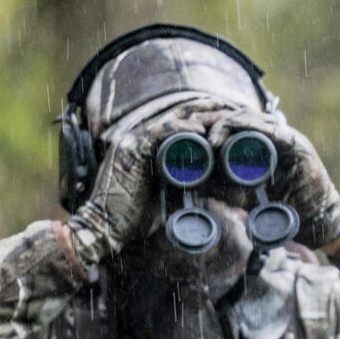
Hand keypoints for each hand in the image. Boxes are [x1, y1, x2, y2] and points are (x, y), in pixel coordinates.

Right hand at [68, 99, 231, 264]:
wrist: (105, 228)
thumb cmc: (134, 218)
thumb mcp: (169, 199)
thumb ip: (189, 191)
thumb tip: (218, 195)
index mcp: (149, 147)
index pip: (181, 124)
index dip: (206, 119)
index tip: (231, 120)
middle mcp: (141, 139)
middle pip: (180, 116)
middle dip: (208, 111)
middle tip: (234, 110)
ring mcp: (134, 142)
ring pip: (173, 119)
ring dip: (200, 117)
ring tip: (223, 114)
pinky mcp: (132, 150)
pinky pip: (159, 132)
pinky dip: (181, 128)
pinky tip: (200, 129)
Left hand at [204, 107, 339, 247]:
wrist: (316, 222)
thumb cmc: (284, 208)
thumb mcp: (243, 196)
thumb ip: (220, 186)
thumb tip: (190, 181)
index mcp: (258, 144)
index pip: (229, 125)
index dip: (207, 125)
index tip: (184, 132)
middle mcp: (271, 136)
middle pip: (237, 116)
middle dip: (211, 119)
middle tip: (190, 128)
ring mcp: (285, 137)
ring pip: (250, 118)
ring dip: (226, 122)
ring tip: (207, 134)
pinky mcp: (296, 143)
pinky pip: (270, 128)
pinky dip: (249, 125)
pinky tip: (231, 127)